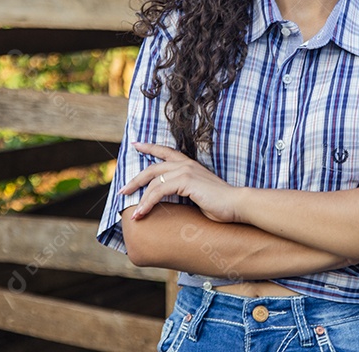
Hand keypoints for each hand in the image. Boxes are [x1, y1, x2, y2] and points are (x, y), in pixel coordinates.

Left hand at [120, 142, 243, 223]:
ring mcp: (185, 171)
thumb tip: (171, 203)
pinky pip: (158, 191)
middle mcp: (185, 164)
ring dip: (140, 199)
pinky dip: (147, 203)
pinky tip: (141, 213)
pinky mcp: (185, 181)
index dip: (150, 147)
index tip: (136, 144)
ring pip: (153, 182)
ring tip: (133, 214)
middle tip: (122, 190)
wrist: (236, 204)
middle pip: (152, 168)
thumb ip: (185, 192)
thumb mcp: (198, 195)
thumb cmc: (221, 205)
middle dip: (135, 180)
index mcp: (189, 165)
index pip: (166, 151)